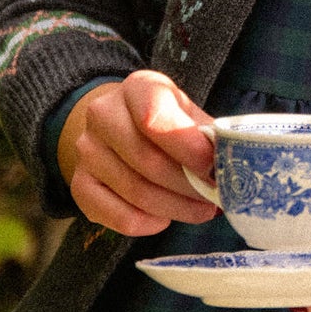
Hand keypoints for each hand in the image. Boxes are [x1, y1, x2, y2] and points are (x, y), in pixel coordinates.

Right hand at [58, 70, 217, 236]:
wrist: (118, 125)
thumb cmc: (165, 119)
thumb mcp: (188, 112)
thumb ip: (206, 134)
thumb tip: (231, 163)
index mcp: (136, 88)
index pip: (154, 116)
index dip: (187, 147)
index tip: (212, 167)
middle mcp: (103, 115)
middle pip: (147, 160)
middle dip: (188, 185)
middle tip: (215, 198)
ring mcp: (87, 151)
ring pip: (134, 191)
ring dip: (175, 207)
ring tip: (202, 210)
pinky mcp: (79, 184)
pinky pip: (114, 215)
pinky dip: (146, 223)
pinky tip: (166, 219)